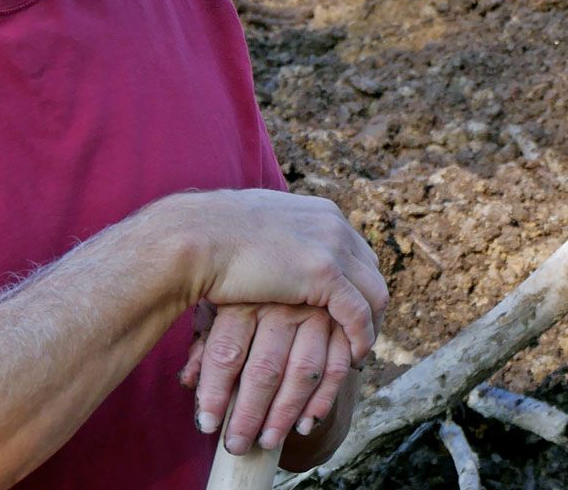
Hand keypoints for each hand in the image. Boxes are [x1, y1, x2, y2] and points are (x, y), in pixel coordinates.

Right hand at [166, 189, 387, 363]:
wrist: (194, 236)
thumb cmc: (209, 236)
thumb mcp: (256, 229)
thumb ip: (276, 239)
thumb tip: (270, 252)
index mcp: (319, 212)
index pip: (356, 251)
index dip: (357, 282)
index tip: (350, 309)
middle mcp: (334, 224)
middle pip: (371, 271)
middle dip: (370, 305)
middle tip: (362, 334)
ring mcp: (332, 245)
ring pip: (373, 293)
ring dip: (370, 325)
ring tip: (359, 351)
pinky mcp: (324, 273)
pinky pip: (358, 312)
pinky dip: (360, 336)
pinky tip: (354, 356)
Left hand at [179, 302, 355, 455]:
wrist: (289, 259)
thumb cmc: (241, 290)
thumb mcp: (217, 308)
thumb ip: (204, 344)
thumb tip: (188, 380)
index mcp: (244, 299)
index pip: (225, 354)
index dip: (214, 394)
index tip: (207, 426)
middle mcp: (281, 304)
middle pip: (264, 369)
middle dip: (250, 413)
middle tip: (237, 445)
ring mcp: (316, 312)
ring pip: (302, 371)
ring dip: (286, 413)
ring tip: (269, 441)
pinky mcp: (341, 322)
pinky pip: (336, 366)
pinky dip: (323, 399)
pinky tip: (306, 423)